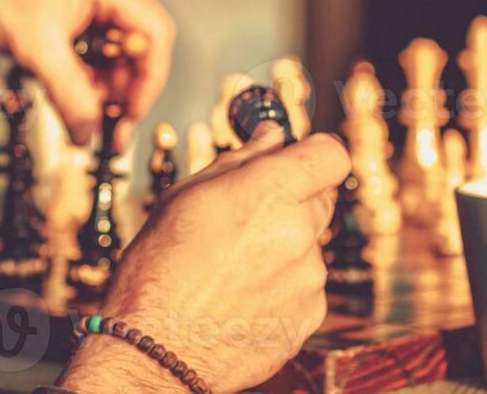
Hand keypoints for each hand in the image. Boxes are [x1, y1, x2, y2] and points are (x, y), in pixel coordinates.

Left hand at [0, 0, 174, 146]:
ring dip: (102, 85)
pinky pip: (96, 43)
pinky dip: (86, 72)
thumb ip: (69, 96)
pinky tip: (72, 94)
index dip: (146, 82)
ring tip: (83, 115)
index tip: (129, 115)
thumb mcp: (35, 49)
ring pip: (116, 49)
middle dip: (120, 89)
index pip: (154, 34)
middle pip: (138, 44)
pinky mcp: (75, 3)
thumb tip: (89, 135)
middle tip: (105, 127)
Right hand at [58, 125, 350, 393]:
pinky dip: (282, 282)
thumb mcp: (183, 197)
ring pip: (310, 243)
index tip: (295, 155)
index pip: (330, 154)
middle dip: (292, 197)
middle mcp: (299, 233)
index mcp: (268, 193)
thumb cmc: (157, 269)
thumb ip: (238, 161)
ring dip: (284, 243)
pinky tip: (240, 292)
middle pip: (322, 197)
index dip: (312, 152)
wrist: (156, 349)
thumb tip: (270, 137)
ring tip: (231, 263)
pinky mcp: (310, 317)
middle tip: (247, 212)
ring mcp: (309, 279)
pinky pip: (306, 284)